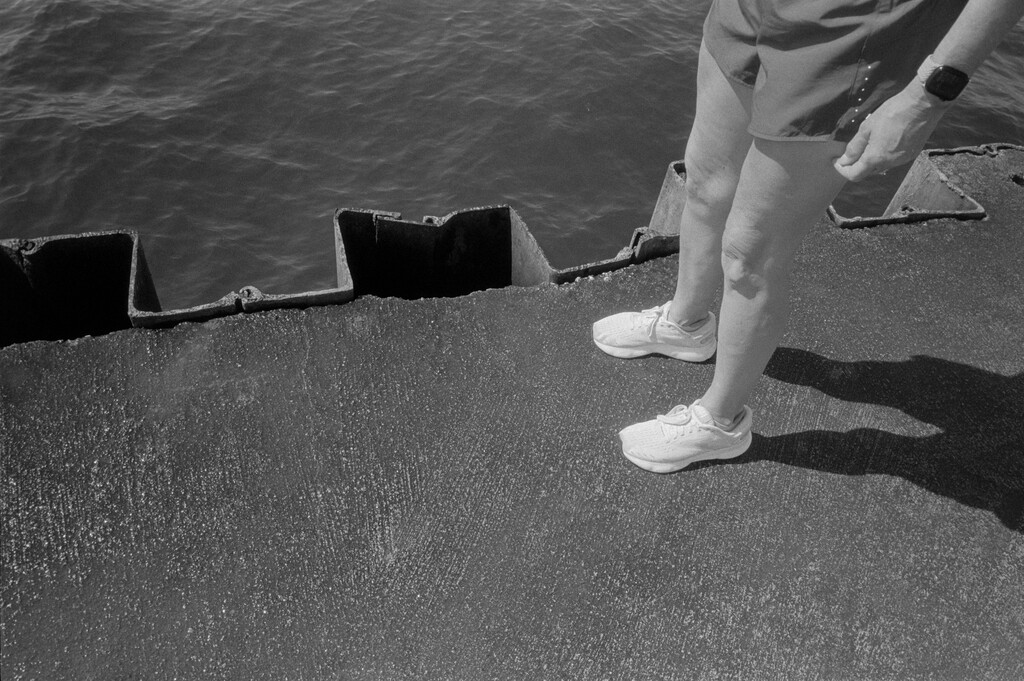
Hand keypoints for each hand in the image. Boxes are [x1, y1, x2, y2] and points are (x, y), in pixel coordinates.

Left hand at [833, 84, 950, 181]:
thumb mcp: (867, 127)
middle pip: (867, 172)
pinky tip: (884, 141)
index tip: (837, 162)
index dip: (843, 170)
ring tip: (868, 144)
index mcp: (876, 158)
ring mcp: (902, 160)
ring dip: (871, 160)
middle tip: (850, 151)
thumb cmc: (893, 112)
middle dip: (856, 165)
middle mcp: (890, 164)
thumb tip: (844, 160)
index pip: (854, 175)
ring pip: (881, 166)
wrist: (923, 104)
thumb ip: (855, 147)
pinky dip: (884, 156)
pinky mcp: (912, 154)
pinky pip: (893, 160)